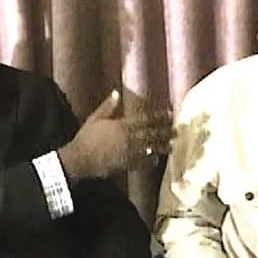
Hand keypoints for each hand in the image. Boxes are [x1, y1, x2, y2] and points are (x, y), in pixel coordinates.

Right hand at [58, 90, 173, 180]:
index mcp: (122, 125)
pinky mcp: (126, 164)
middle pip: (152, 134)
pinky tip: (156, 159)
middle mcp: (129, 138)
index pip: (146, 119)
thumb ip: (108, 106)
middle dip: (165, 132)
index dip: (159, 117)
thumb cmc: (86, 138)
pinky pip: (142, 162)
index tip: (170, 114)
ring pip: (150, 148)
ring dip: (162, 147)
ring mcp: (129, 152)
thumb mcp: (95, 118)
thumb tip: (117, 93)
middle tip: (177, 131)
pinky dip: (150, 160)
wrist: (80, 159)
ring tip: (172, 146)